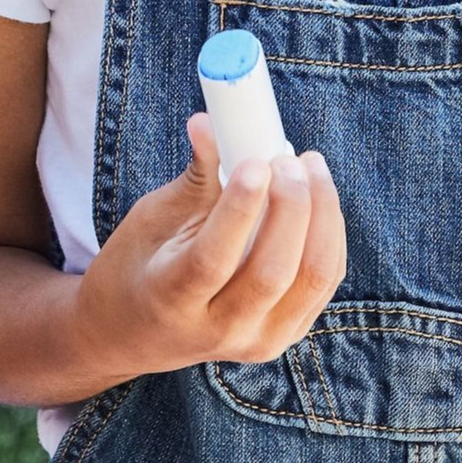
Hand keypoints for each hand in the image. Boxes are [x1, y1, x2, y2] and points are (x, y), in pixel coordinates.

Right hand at [69, 113, 345, 380]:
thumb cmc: (135, 266)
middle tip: (287, 158)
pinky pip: (323, 282)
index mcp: (170, 299)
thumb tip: (209, 121)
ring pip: (311, 278)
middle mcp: (217, 331)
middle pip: (272, 271)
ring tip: (311, 167)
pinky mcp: (284, 336)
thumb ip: (193, 177)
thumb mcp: (151, 220)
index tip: (255, 161)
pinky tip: (320, 197)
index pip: (213, 259)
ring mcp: (255, 341)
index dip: (240, 208)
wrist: (132, 334)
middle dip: (292, 207)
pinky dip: (329, 235)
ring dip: (322, 215)